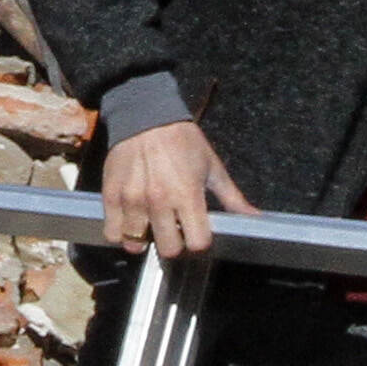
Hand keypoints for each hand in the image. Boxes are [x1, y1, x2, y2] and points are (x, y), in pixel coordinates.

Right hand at [99, 121, 253, 259]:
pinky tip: (130, 222)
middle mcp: (159, 201)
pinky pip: (112, 232)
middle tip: (173, 230)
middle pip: (169, 249)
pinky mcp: (111, 196)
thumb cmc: (182, 140)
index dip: (199, 241)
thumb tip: (255, 218)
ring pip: (136, 245)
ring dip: (144, 240)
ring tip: (150, 226)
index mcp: (188, 194)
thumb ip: (232, 198)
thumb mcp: (212, 166)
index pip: (197, 243)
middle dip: (174, 244)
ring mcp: (132, 200)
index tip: (196, 233)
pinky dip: (120, 233)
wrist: (145, 116)